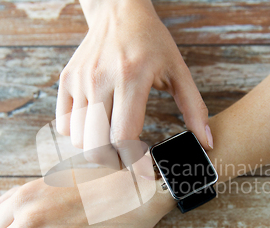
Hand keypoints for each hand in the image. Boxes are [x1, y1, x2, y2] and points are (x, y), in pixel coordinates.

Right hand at [56, 0, 213, 171]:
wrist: (119, 11)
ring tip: (113, 141)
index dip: (132, 162)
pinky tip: (97, 126)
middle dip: (114, 161)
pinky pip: (63, 125)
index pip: (123, 138)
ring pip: (77, 140)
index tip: (143, 169)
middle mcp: (100, 80)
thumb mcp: (178, 71)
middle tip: (128, 157)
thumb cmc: (152, 42)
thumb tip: (207, 142)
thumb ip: (194, 108)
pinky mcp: (66, 80)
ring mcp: (80, 80)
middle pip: (96, 146)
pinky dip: (78, 134)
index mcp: (131, 78)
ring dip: (96, 149)